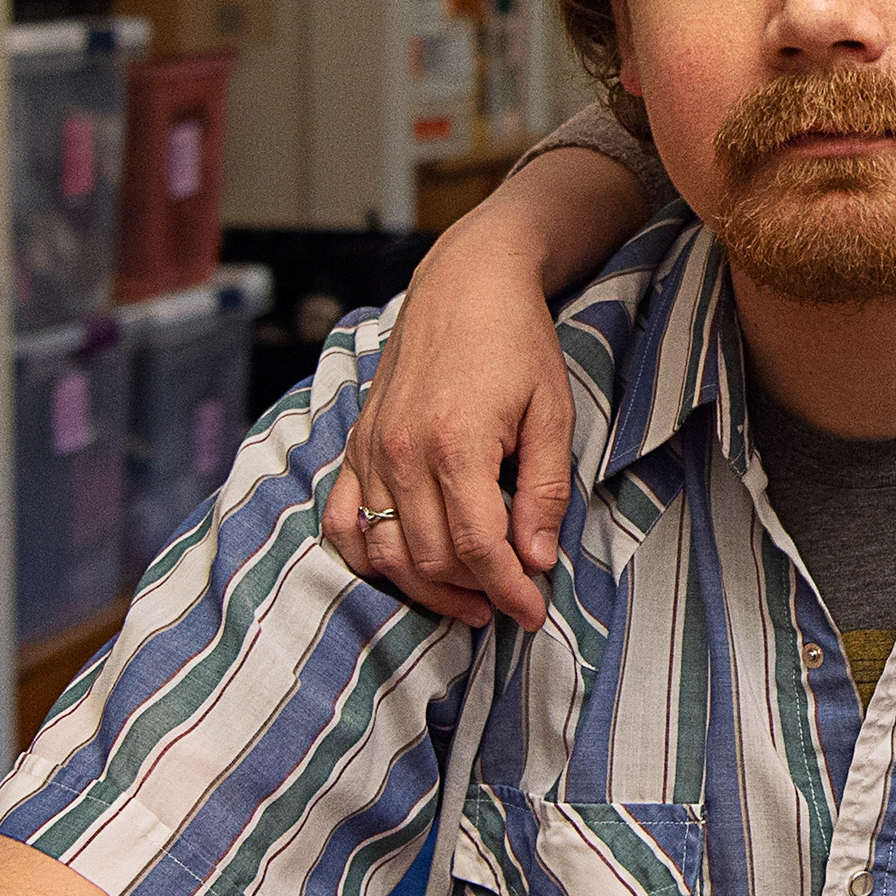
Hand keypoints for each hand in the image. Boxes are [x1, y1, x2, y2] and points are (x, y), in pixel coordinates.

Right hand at [323, 220, 576, 630]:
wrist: (465, 284)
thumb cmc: (518, 343)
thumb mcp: (552, 413)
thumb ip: (544, 490)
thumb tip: (536, 559)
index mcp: (456, 443)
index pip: (477, 547)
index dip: (508, 589)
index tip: (533, 611)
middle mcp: (401, 453)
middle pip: (429, 557)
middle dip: (474, 593)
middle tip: (512, 603)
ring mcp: (371, 450)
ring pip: (384, 551)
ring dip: (425, 588)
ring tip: (470, 598)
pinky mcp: (356, 445)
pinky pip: (343, 522)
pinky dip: (369, 557)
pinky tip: (406, 570)